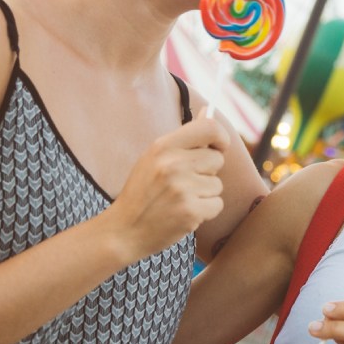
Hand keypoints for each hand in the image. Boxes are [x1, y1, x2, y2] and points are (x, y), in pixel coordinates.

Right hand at [106, 109, 227, 259]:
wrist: (123, 231)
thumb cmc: (142, 192)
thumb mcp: (154, 158)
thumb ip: (183, 138)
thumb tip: (207, 112)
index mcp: (163, 146)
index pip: (209, 127)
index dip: (221, 136)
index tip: (219, 146)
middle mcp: (173, 164)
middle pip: (217, 159)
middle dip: (207, 172)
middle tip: (184, 183)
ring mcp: (182, 188)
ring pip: (217, 184)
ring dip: (204, 194)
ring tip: (179, 200)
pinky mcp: (191, 211)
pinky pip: (217, 204)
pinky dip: (205, 211)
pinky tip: (184, 213)